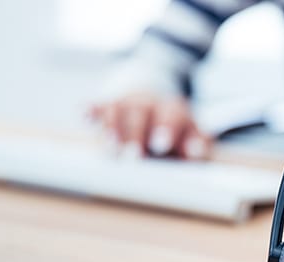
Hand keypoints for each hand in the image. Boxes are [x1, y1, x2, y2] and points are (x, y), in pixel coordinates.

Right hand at [88, 93, 211, 158]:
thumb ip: (197, 142)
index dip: (166, 128)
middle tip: (134, 157)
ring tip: (111, 148)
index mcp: (172, 109)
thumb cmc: (173, 122)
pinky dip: (90, 110)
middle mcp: (147, 103)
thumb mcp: (191, 129)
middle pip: (140, 115)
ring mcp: (125, 102)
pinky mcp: (105, 103)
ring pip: (117, 111)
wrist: (152, 82)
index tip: (161, 144)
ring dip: (113, 127)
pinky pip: (97, 105)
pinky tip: (85, 116)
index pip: (171, 116)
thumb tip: (196, 153)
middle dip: (136, 135)